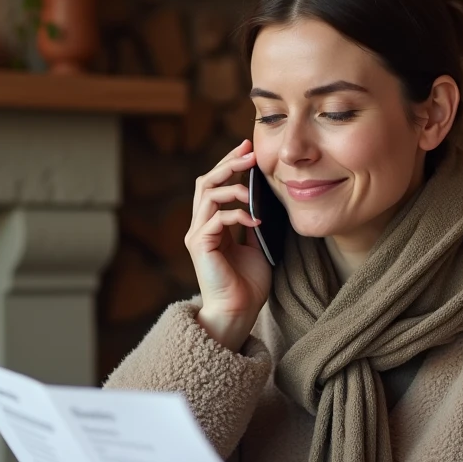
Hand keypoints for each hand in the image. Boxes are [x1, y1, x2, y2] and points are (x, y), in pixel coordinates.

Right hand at [185, 139, 271, 351]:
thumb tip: (265, 201)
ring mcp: (197, 235)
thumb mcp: (257, 246)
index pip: (215, 184)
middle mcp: (200, 226)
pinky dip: (237, 214)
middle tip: (250, 153)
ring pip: (207, 194)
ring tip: (252, 191)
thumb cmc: (248, 285)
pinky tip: (255, 221)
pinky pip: (216, 219)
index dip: (230, 164)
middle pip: (206, 181)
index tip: (248, 148)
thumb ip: (254, 223)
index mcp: (212, 225)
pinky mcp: (200, 246)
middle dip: (228, 163)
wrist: (238, 312)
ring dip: (232, 186)